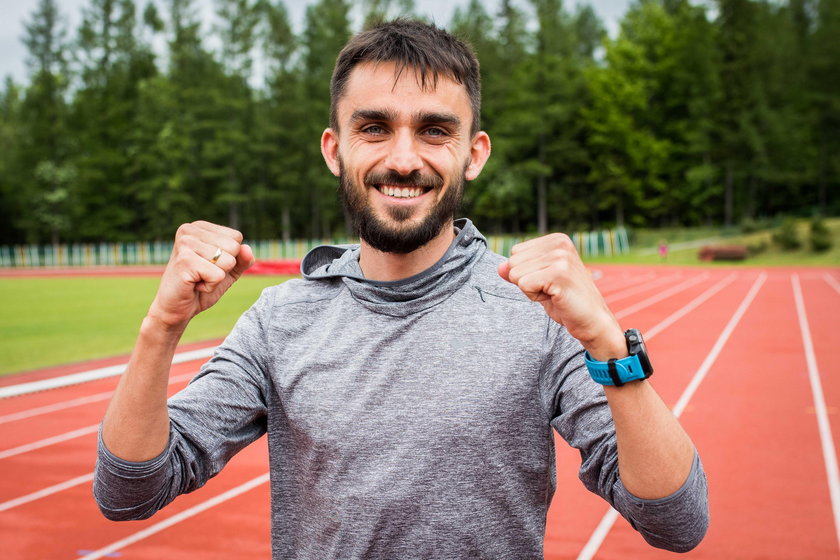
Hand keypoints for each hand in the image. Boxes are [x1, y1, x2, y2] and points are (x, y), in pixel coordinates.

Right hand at [147, 221, 254, 330]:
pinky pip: (218, 275)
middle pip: (234, 247)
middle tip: (203, 274)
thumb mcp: (228, 271)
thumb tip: (248, 248)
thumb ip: (242, 259)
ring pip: (228, 261)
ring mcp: (185, 244)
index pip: (236, 237)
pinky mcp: (185, 261)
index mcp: (199, 227)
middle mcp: (189, 230)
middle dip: (224, 267)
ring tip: (198, 279)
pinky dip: (210, 286)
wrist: (175, 309)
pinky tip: (194, 285)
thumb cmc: (200, 287)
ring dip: (217, 277)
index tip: (208, 265)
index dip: (230, 257)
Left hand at [498, 233, 624, 359]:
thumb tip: (499, 267)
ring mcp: (560, 257)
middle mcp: (559, 243)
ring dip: (531, 290)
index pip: (515, 252)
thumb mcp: (538, 281)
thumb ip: (518, 271)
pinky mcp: (559, 273)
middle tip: (551, 289)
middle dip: (526, 281)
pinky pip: (524, 284)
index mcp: (556, 240)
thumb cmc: (565, 300)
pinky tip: (555, 298)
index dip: (526, 273)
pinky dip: (535, 297)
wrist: (592, 320)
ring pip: (516, 274)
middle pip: (513, 262)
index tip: (549, 281)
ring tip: (554, 293)